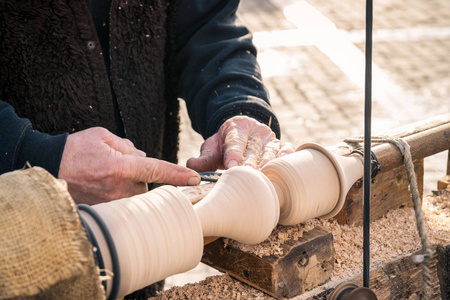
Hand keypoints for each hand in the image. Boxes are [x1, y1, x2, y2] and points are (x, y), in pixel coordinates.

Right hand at [58, 127, 199, 204]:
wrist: (47, 167)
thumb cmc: (75, 149)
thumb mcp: (103, 136)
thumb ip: (128, 146)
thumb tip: (144, 156)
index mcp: (121, 166)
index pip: (157, 170)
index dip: (178, 175)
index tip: (194, 180)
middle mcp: (119, 187)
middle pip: (147, 185)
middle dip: (140, 177)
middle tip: (120, 168)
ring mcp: (110, 202)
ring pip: (134, 196)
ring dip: (129, 186)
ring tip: (108, 177)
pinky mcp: (103, 210)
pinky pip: (121, 204)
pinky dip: (118, 195)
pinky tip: (103, 186)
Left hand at [187, 116, 294, 171]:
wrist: (244, 132)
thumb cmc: (225, 144)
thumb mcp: (212, 147)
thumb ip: (204, 157)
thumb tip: (191, 165)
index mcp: (237, 128)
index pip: (235, 141)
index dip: (233, 153)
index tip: (232, 166)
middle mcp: (256, 132)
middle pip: (253, 150)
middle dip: (250, 165)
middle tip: (247, 178)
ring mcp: (270, 139)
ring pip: (271, 152)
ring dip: (268, 167)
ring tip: (264, 181)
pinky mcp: (282, 146)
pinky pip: (287, 151)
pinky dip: (287, 159)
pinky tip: (284, 171)